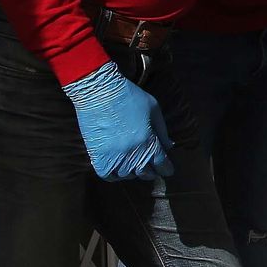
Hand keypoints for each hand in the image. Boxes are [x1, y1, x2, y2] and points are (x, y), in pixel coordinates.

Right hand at [63, 62, 173, 181]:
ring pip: (127, 175)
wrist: (99, 91)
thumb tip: (169, 147)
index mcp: (149, 140)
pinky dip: (114, 174)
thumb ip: (162, 131)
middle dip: (151, 172)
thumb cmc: (130, 97)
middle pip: (145, 173)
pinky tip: (117, 168)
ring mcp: (114, 156)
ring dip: (132, 172)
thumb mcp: (154, 110)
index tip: (168, 171)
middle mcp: (132, 152)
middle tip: (152, 168)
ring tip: (134, 165)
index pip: (161, 164)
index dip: (166, 169)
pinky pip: (107, 175)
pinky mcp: (97, 156)